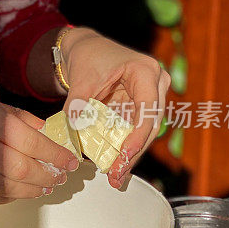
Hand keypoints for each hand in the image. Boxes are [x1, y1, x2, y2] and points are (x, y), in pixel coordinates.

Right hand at [0, 82, 79, 204]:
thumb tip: (42, 131)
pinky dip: (8, 197)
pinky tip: (20, 191)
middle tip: (61, 174)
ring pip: (3, 188)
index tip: (70, 160)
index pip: (25, 139)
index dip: (53, 154)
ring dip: (31, 190)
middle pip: (17, 168)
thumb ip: (8, 114)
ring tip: (46, 185)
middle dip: (47, 175)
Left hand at [60, 28, 170, 188]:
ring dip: (131, 156)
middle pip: (149, 125)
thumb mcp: (81, 79)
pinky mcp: (139, 109)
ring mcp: (150, 98)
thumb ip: (77, 103)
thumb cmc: (88, 57)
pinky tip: (117, 167)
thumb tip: (74, 126)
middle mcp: (154, 85)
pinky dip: (125, 149)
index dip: (138, 134)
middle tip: (117, 174)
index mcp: (145, 72)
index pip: (147, 108)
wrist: (87, 50)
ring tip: (116, 177)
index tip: (126, 153)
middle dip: (133, 153)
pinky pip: (134, 132)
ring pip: (144, 133)